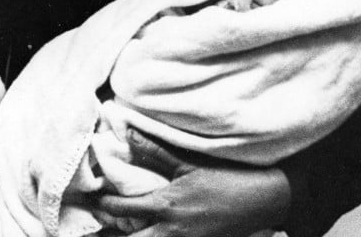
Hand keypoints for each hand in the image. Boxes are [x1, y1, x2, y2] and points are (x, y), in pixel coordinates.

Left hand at [92, 129, 290, 236]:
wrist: (266, 199)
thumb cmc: (226, 177)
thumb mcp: (187, 162)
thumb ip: (154, 150)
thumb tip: (127, 133)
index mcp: (165, 205)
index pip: (122, 209)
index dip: (103, 205)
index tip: (94, 199)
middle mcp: (172, 229)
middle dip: (113, 234)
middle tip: (99, 226)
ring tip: (121, 232)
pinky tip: (151, 234)